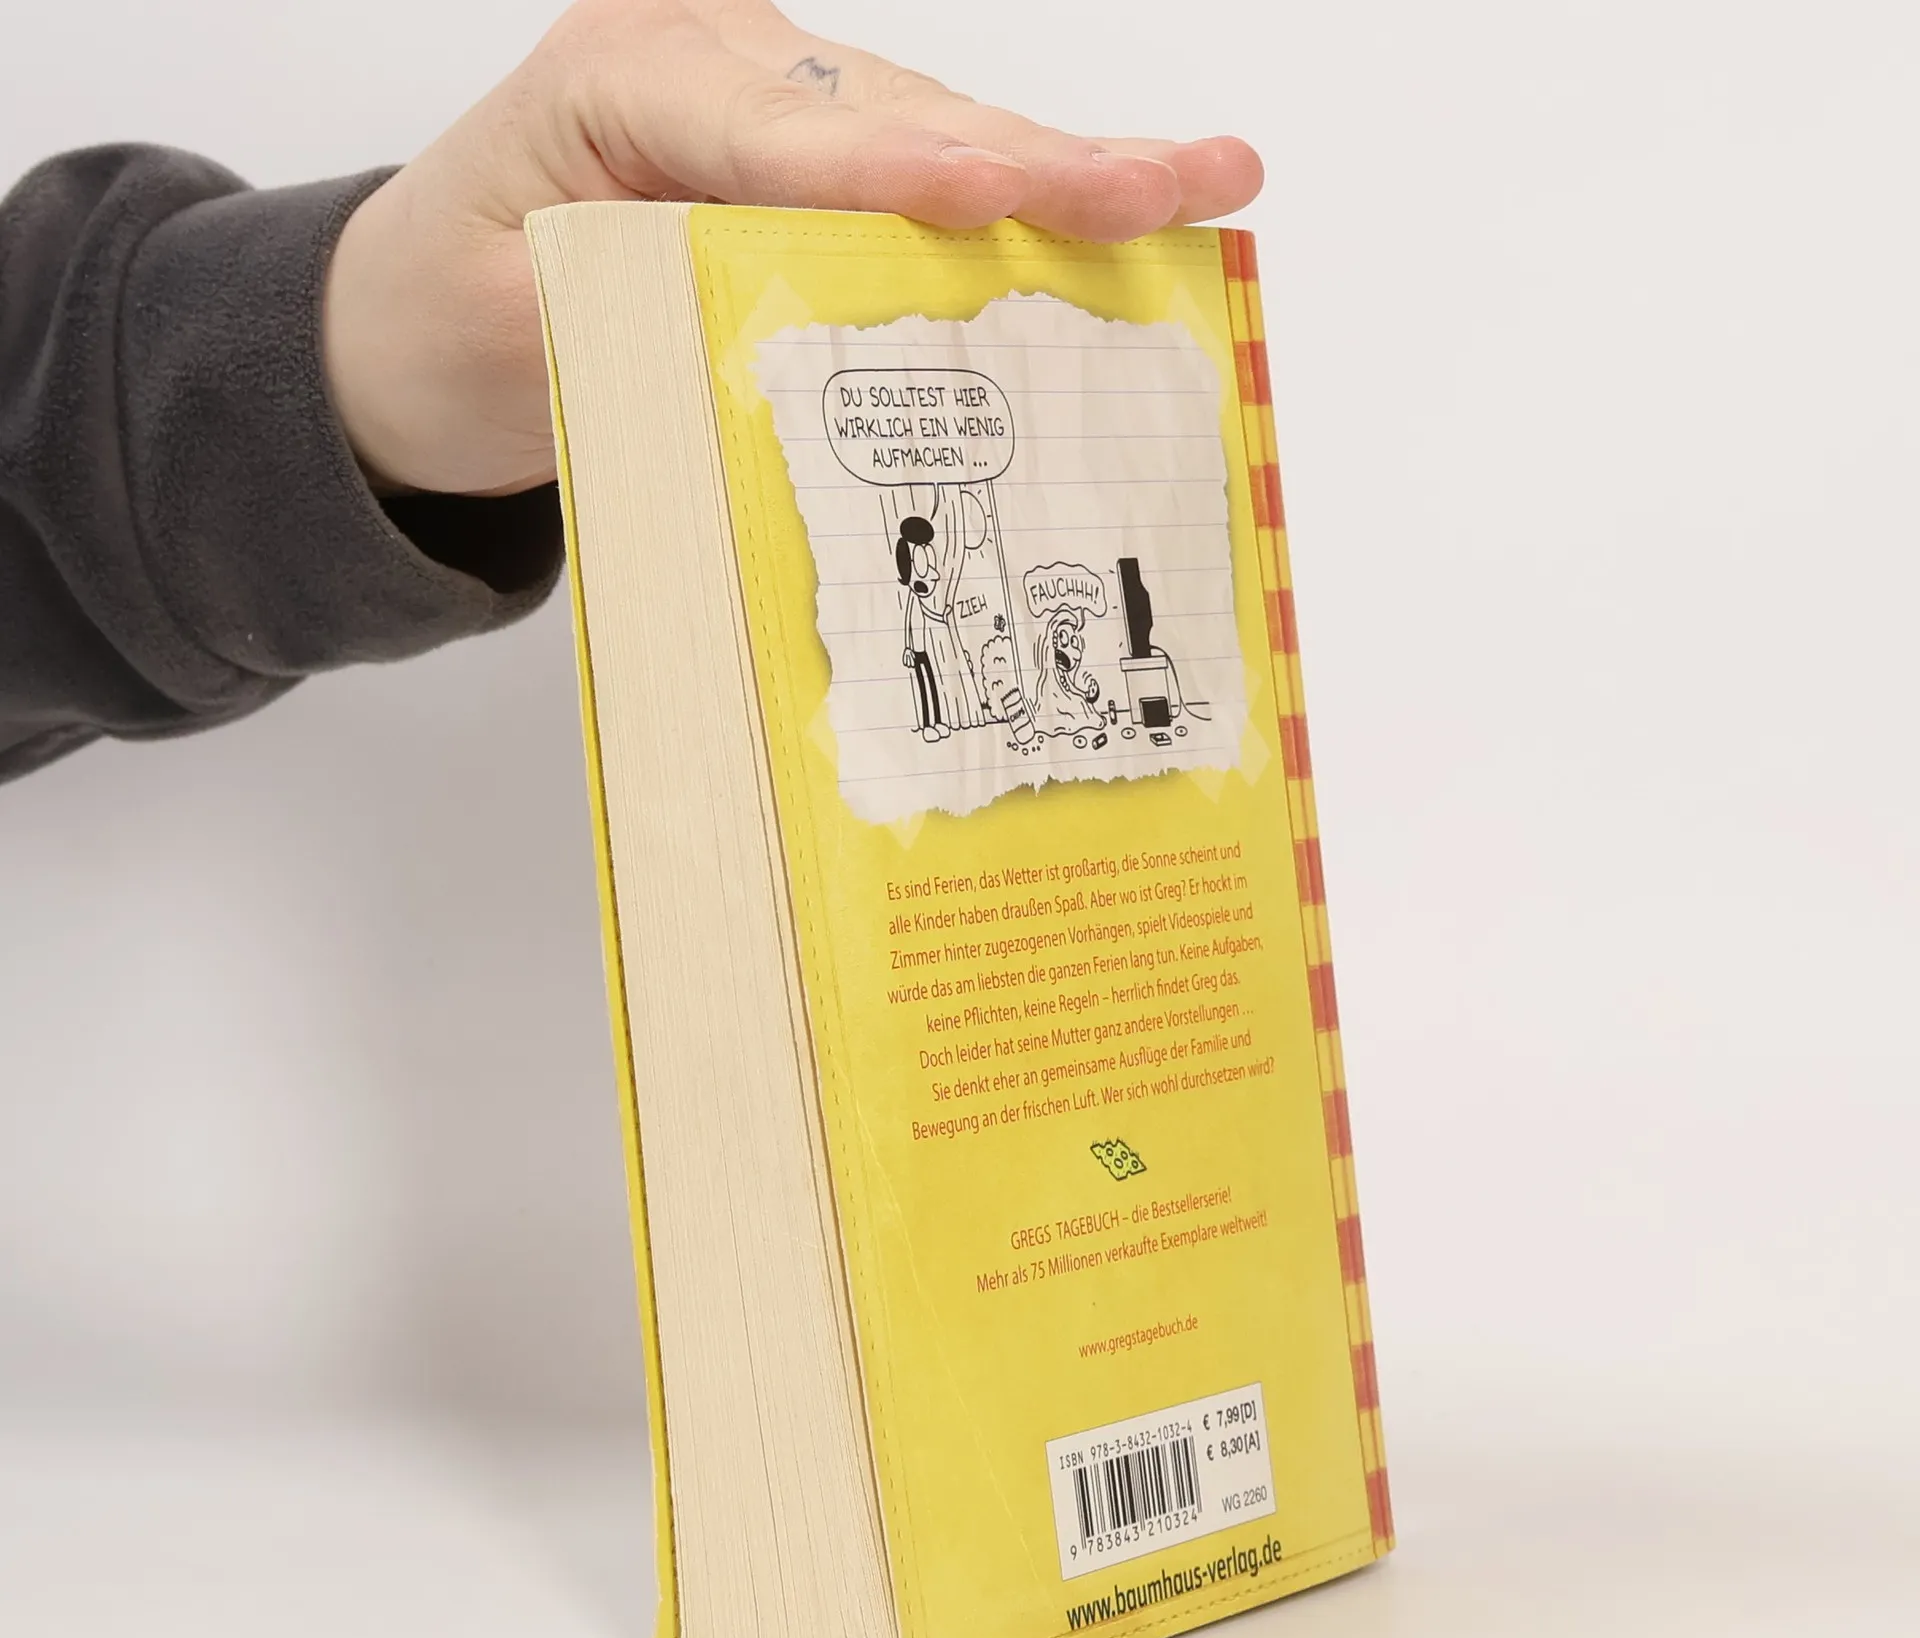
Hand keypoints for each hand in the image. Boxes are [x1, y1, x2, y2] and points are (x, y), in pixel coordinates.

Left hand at [322, 0, 1261, 496]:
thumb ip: (635, 313)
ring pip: (936, 143)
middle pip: (900, 120)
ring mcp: (769, 114)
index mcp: (622, 80)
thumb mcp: (507, 329)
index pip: (785, 132)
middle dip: (1047, 162)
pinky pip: (922, 192)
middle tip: (1188, 180)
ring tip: (1202, 191)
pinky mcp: (800, 176)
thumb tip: (784, 341)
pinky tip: (1122, 228)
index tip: (1008, 193)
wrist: (393, 336)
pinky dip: (1019, 223)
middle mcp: (715, 71)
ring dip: (1067, 182)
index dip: (907, 170)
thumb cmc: (434, 322)